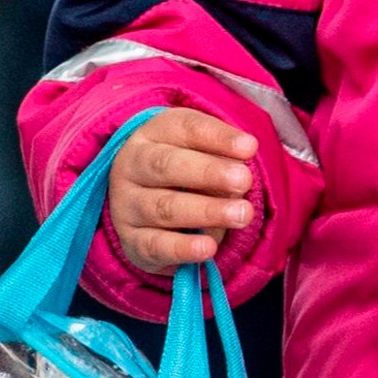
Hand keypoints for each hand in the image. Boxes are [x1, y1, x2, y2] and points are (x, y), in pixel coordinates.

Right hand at [107, 109, 258, 273]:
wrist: (142, 204)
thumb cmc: (185, 170)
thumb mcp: (203, 152)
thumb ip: (222, 154)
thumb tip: (244, 159)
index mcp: (153, 133)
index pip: (185, 128)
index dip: (218, 137)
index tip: (250, 148)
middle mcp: (132, 166)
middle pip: (166, 165)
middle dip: (209, 172)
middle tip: (244, 180)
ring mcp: (127, 204)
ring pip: (164, 207)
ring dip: (206, 211)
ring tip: (241, 215)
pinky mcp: (132, 241)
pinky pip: (155, 245)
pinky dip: (183, 248)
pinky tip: (208, 248)